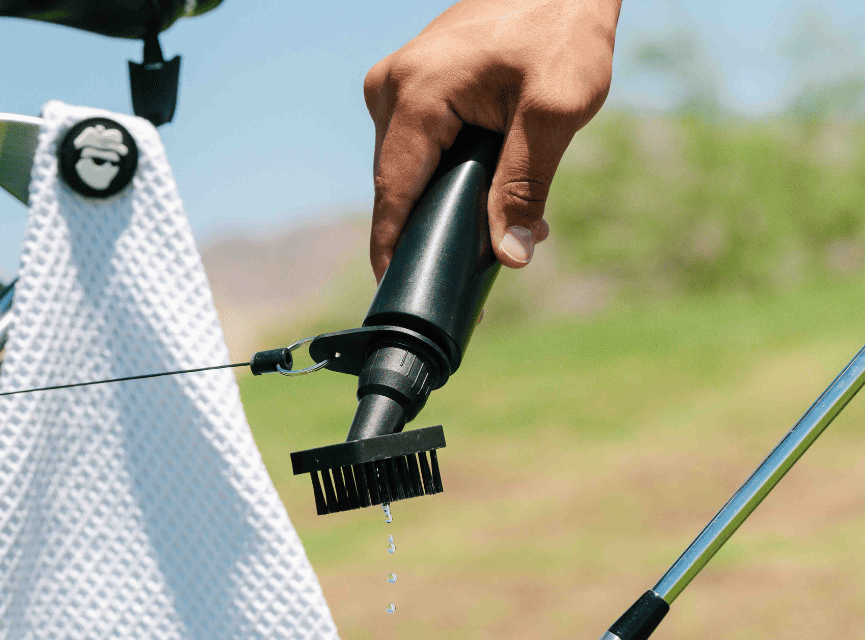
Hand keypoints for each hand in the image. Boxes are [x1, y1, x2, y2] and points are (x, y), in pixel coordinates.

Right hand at [364, 0, 620, 280]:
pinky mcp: (410, 87)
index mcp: (414, 95)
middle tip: (487, 267)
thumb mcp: (555, 110)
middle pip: (399, 190)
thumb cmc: (564, 25)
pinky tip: (489, 190)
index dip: (396, 253)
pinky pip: (419, 150)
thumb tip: (509, 257)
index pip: (393, 197)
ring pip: (409, 173)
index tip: (405, 296)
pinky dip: (449, 176)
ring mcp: (395, 87)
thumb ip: (526, 186)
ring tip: (502, 230)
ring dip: (447, 205)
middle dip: (437, 230)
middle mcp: (390, 90)